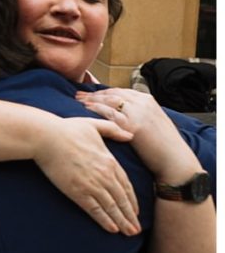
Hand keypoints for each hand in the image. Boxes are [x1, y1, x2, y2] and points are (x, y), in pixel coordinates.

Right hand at [32, 115, 140, 234]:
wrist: (47, 138)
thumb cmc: (67, 130)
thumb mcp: (94, 125)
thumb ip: (113, 130)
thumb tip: (130, 135)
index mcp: (109, 161)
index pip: (126, 185)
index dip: (132, 200)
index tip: (135, 211)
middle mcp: (105, 175)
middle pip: (122, 199)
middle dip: (130, 216)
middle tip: (136, 229)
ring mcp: (92, 185)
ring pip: (112, 207)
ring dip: (122, 222)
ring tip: (129, 233)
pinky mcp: (78, 192)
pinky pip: (95, 210)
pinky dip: (105, 220)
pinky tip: (112, 229)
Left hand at [76, 88, 202, 183]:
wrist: (175, 160)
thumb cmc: (163, 147)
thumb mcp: (153, 123)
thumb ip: (139, 115)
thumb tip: (123, 115)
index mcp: (147, 101)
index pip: (120, 92)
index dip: (104, 92)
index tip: (90, 93)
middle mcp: (142, 103)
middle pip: (113, 93)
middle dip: (94, 93)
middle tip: (78, 94)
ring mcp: (138, 112)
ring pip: (110, 100)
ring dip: (92, 99)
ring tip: (78, 100)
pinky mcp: (133, 124)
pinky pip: (110, 113)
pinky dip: (97, 109)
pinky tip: (86, 109)